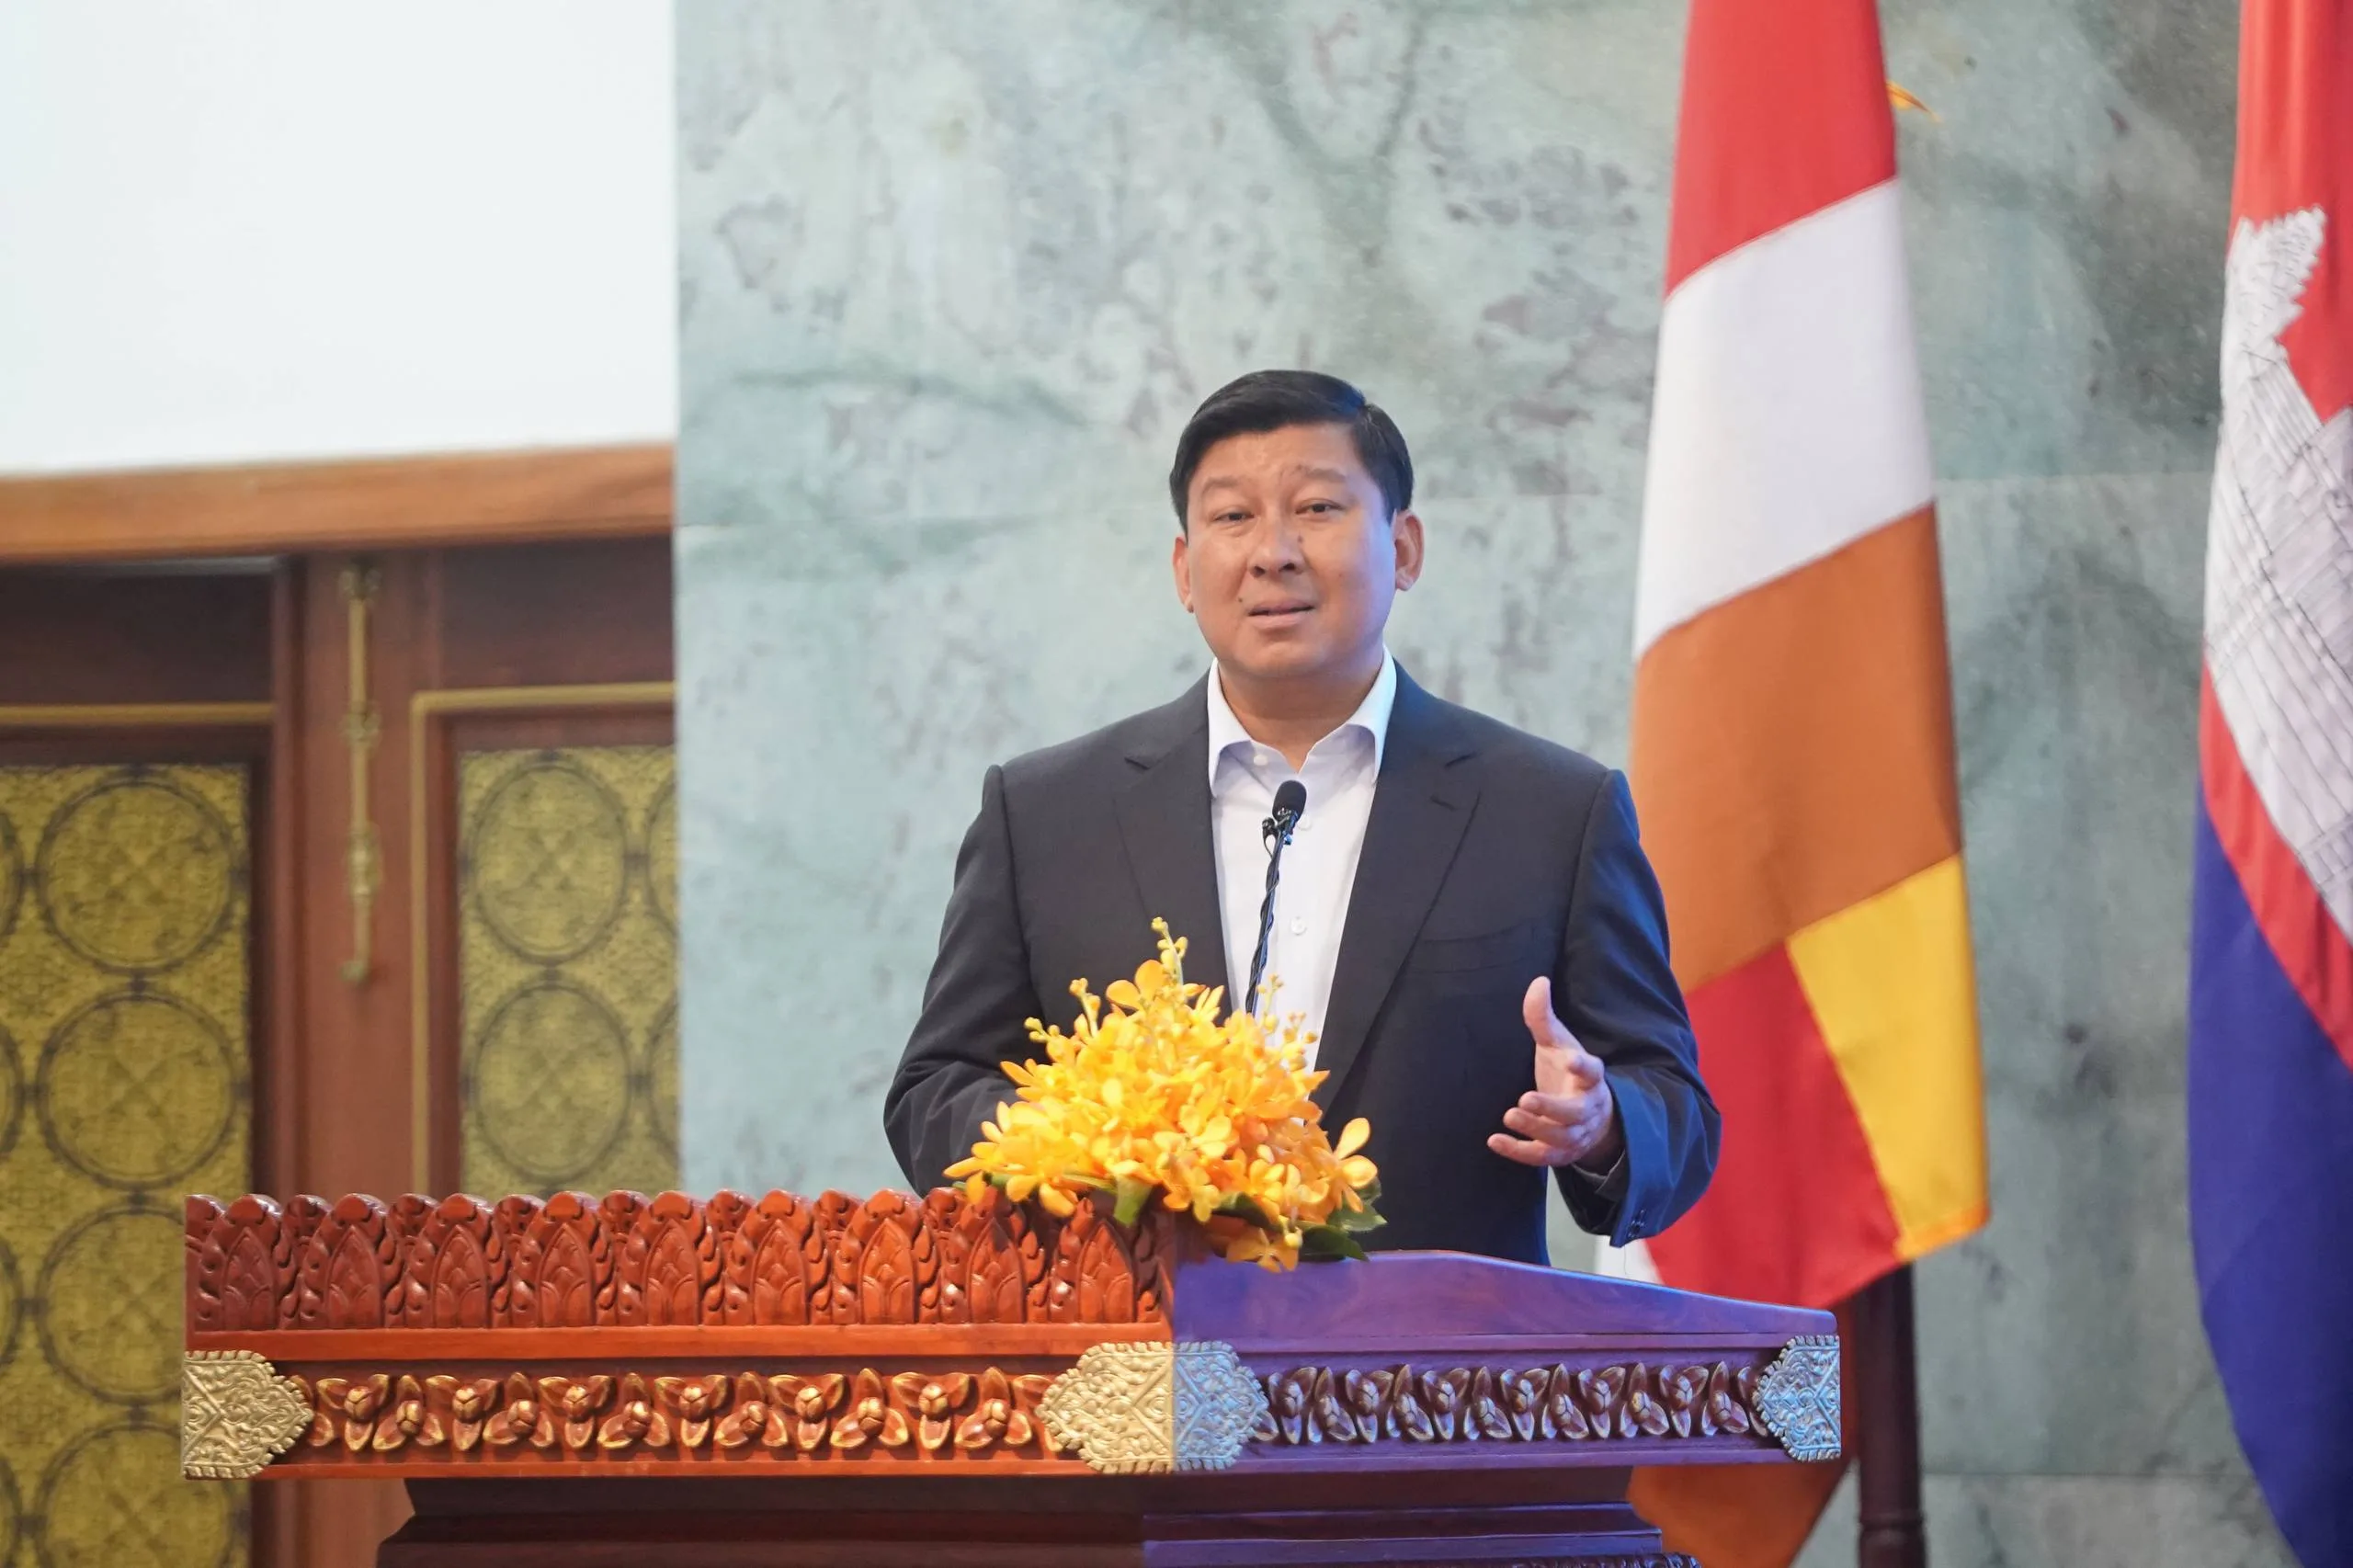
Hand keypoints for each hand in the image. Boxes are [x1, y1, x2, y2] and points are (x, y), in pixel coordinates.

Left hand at [1487, 976, 1622, 1170]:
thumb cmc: (1568, 1073)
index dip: (1583, 1066)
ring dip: (1535, 1130)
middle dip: (1552, 1109)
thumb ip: (1544, 1018)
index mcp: (1590, 1078)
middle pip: (1575, 1114)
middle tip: (1524, 1099)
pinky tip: (1494, 1140)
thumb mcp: (1559, 1043)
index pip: (1592, 1071)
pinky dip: (1519, 1152)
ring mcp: (1575, 1134)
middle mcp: (1586, 1108)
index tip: (1571, 1059)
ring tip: (1509, 1116)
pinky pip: (1542, 1158)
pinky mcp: (1559, 1153)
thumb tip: (1538, 981)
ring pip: (1560, 1138)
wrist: (1591, 1117)